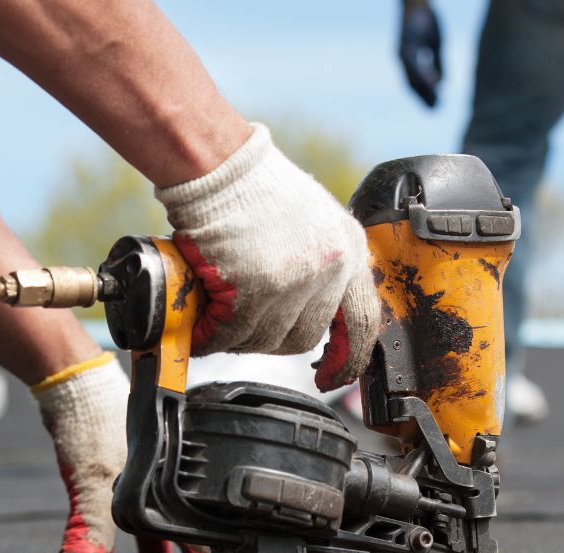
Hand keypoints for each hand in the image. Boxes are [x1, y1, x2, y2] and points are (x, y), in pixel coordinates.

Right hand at [155, 124, 380, 391]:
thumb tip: (309, 309)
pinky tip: (201, 326)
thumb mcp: (313, 221)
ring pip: (267, 339)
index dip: (348, 357)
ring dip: (238, 337)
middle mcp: (331, 268)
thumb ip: (321, 264)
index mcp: (349, 251)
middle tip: (243, 325)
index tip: (332, 376)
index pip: (363, 321)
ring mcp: (296, 281)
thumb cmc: (255, 187)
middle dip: (270, 338)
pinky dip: (212, 336)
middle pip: (304, 337)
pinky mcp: (258, 289)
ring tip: (217, 317)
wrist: (220, 165)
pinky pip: (233, 333)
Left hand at [400, 0, 442, 107]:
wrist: (418, 0)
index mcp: (408, 59)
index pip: (415, 83)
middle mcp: (402, 57)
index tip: (435, 107)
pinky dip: (423, 74)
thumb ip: (437, 64)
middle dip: (424, 98)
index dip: (424, 96)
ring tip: (435, 101)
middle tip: (435, 110)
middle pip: (412, 84)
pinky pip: (414, 63)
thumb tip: (442, 84)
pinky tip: (434, 82)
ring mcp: (402, 51)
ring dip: (424, 90)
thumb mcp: (436, 44)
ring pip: (412, 76)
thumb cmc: (427, 20)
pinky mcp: (406, 43)